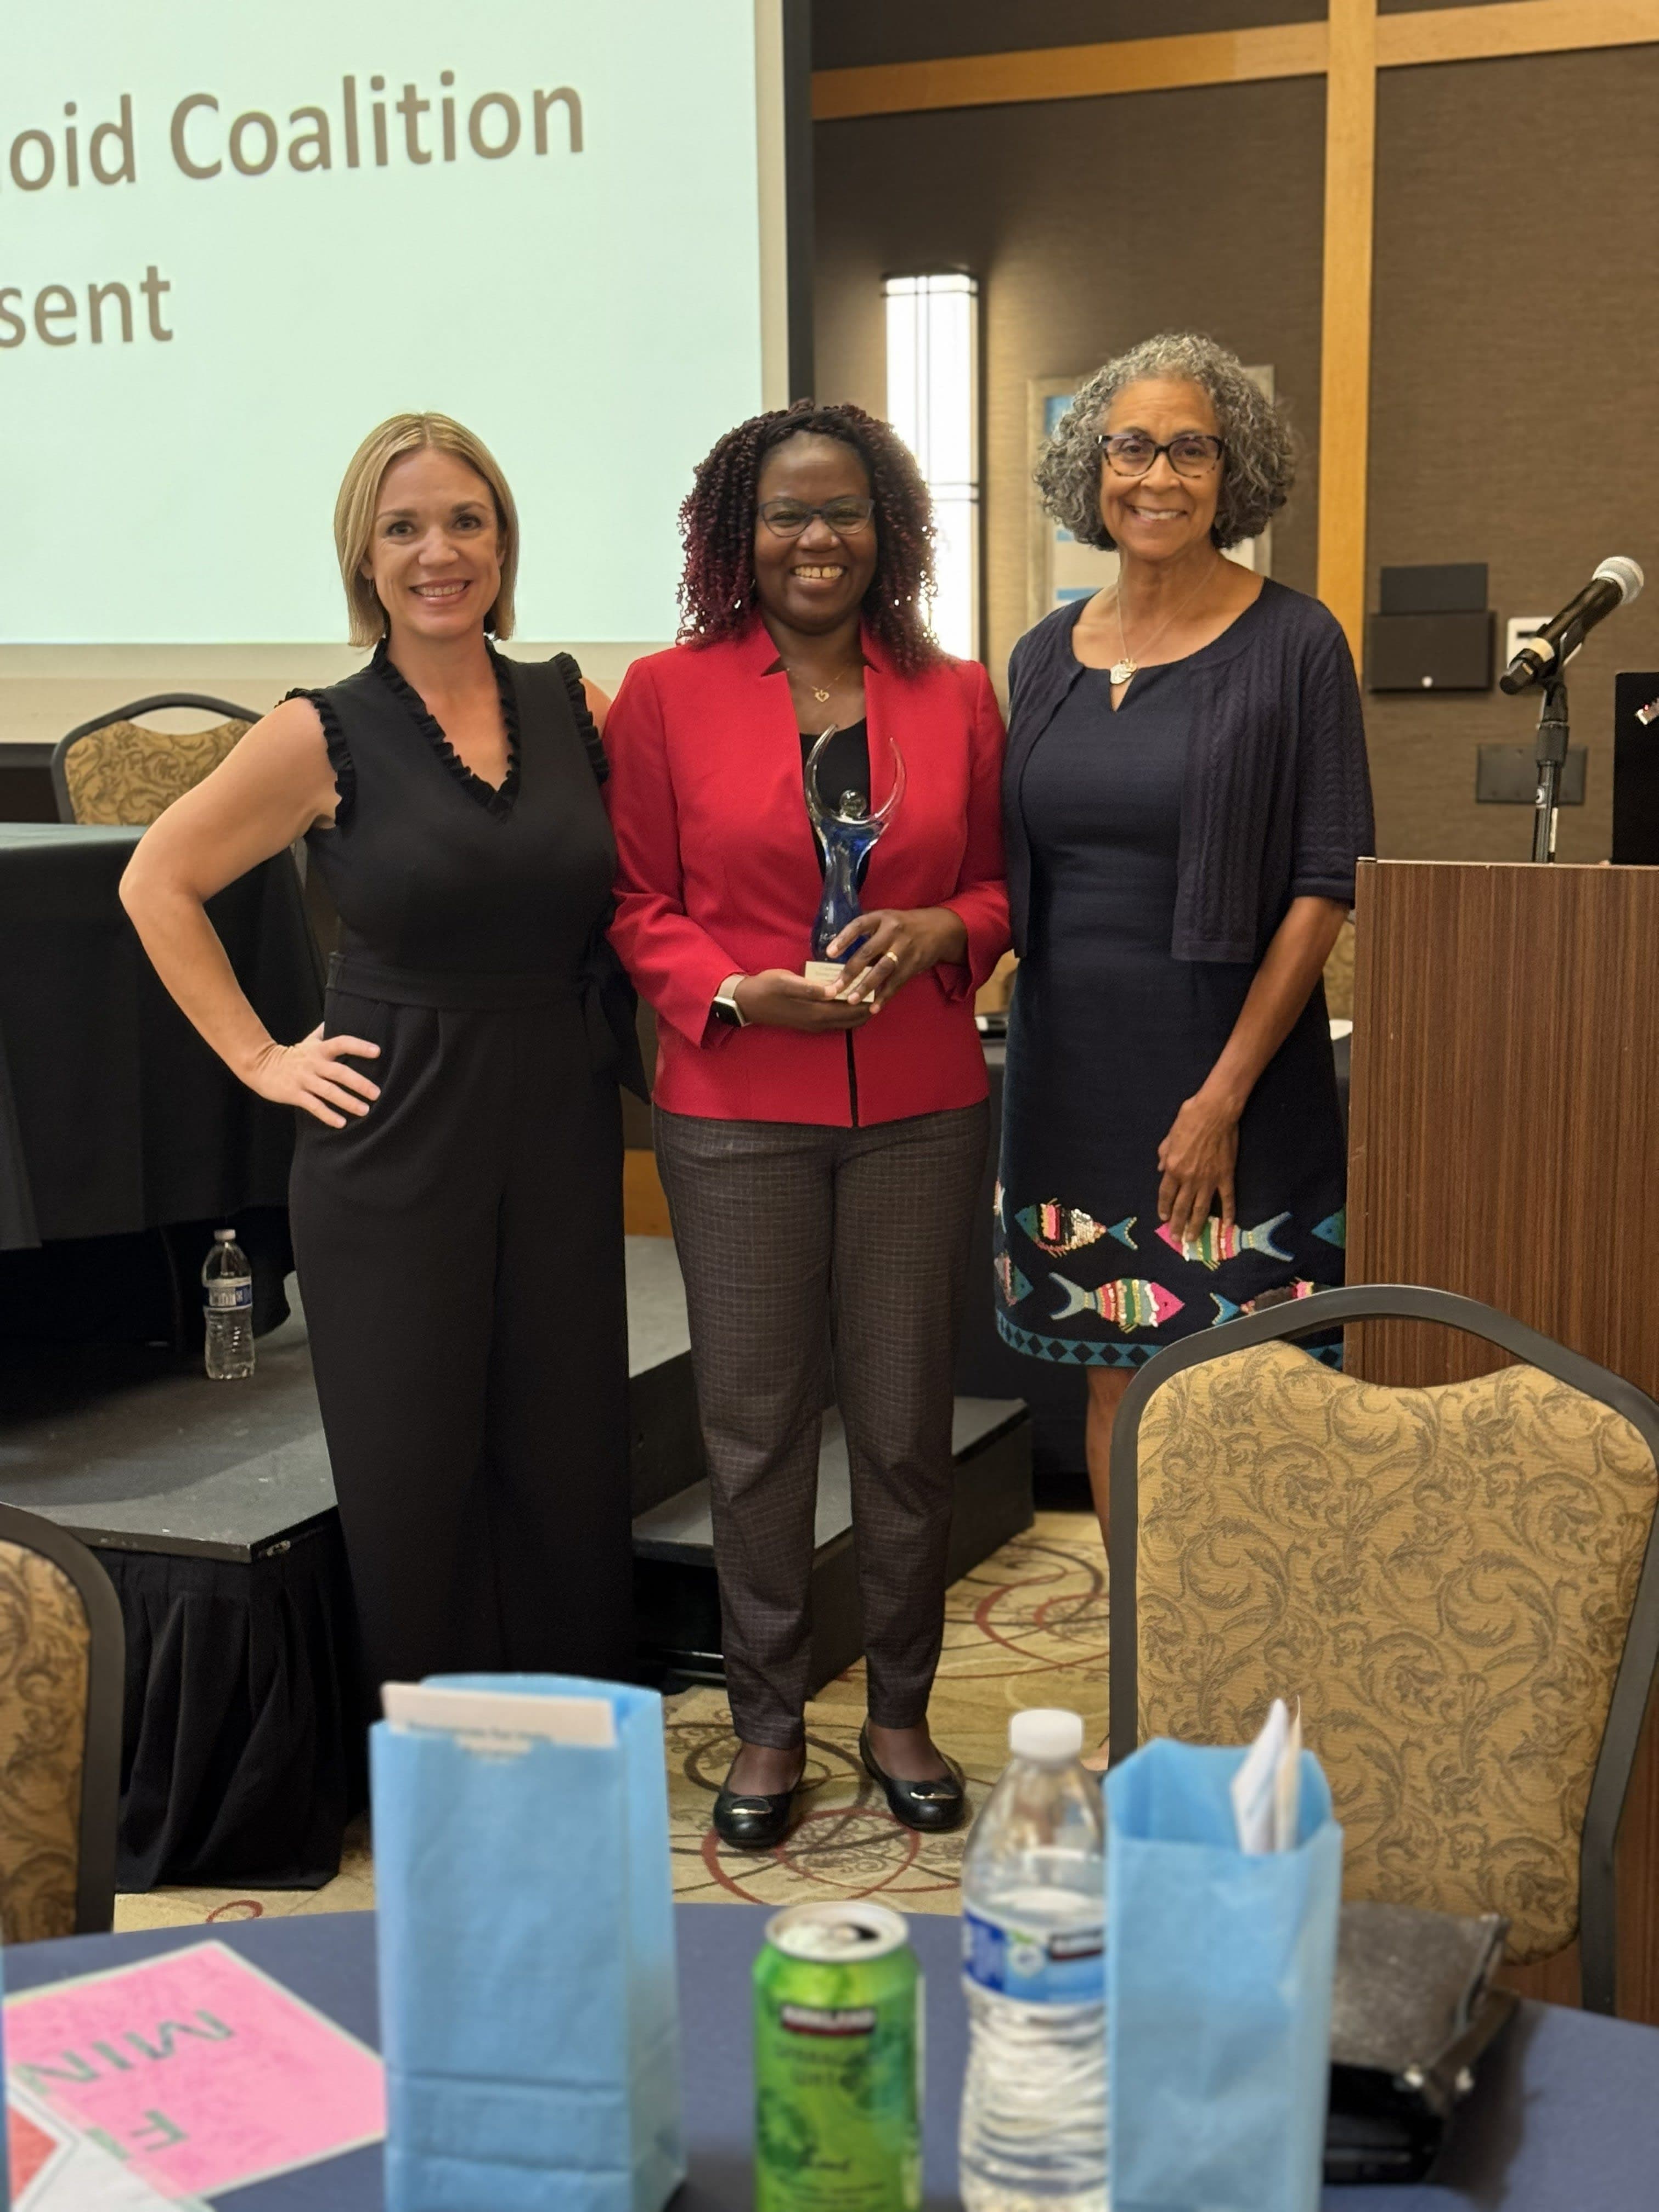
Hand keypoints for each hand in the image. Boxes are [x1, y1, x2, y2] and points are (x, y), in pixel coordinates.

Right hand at [247, 1026, 380, 1127]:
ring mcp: (304, 1080)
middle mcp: (314, 1064)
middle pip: (339, 1072)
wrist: (260, 1066)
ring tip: (365, 1110)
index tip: (377, 1051)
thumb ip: (323, 1032)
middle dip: (359, 1083)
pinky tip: (341, 1123)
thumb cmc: (291, 1055)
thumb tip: (335, 1018)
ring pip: (329, 1091)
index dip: (359, 1046)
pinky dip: (328, 1115)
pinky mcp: (295, 1094)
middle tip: (376, 1093)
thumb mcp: (308, 1041)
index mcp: (319, 1050)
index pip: (342, 1043)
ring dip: (348, 1102)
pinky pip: (314, 1106)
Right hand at [732, 970, 872, 1031]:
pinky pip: (837, 1021)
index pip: (852, 1010)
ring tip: (870, 992)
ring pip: (846, 1022)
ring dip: (860, 1010)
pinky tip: (850, 997)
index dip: (869, 999)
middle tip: (881, 987)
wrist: (747, 1003)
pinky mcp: (811, 1023)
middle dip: (869, 1005)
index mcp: (817, 1013)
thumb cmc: (766, 988)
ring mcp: (815, 1025)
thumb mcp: (786, 982)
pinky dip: (848, 1012)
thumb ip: (811, 988)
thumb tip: (836, 990)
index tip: (881, 983)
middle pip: (854, 1019)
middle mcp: (820, 1023)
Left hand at [827, 907, 967, 1007]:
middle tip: (835, 987)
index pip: (858, 925)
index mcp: (881, 918)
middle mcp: (892, 931)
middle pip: (868, 952)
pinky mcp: (913, 964)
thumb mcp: (886, 919)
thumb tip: (838, 949)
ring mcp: (904, 948)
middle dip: (850, 971)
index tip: (828, 953)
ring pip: (882, 969)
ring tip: (851, 1000)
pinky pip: (896, 982)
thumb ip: (867, 931)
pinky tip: (873, 1008)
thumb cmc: (904, 925)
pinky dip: (884, 996)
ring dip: (866, 986)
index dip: (843, 938)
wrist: (938, 929)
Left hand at [1156, 1090, 1239, 1247]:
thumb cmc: (1189, 1119)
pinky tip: (1227, 1226)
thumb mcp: (1169, 1136)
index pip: (1166, 1194)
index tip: (1163, 1218)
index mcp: (1173, 1168)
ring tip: (1192, 1239)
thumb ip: (1164, 1154)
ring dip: (1196, 1225)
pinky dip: (1228, 1213)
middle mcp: (1189, 1178)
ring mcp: (1208, 1179)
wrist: (1214, 1112)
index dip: (1164, 1208)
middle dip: (1177, 1224)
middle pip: (1181, 1207)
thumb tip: (1160, 1169)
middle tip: (1176, 1239)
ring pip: (1201, 1208)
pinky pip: (1227, 1198)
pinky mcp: (1225, 1176)